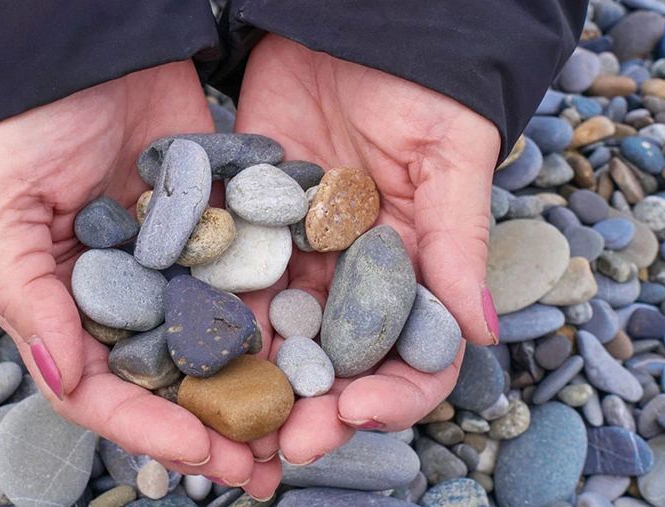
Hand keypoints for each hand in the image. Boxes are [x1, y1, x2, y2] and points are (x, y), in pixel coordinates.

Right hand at [0, 61, 280, 497]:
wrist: (87, 44)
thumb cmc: (26, 122)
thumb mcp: (5, 203)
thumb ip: (26, 292)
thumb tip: (65, 380)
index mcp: (65, 306)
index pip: (102, 389)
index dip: (151, 430)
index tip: (205, 456)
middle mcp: (123, 298)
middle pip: (169, 383)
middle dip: (214, 429)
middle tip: (264, 469)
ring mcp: (174, 268)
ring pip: (218, 344)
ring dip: (256, 390)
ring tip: (303, 426)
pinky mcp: (219, 230)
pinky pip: (250, 281)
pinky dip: (279, 318)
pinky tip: (317, 351)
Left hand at [235, 35, 499, 464]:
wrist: (354, 18)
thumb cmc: (424, 81)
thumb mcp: (450, 156)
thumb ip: (458, 241)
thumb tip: (482, 335)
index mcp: (409, 267)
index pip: (409, 354)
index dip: (388, 394)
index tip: (354, 413)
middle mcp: (348, 272)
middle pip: (331, 361)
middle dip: (308, 407)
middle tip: (276, 444)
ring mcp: (292, 250)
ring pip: (272, 330)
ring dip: (249, 380)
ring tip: (221, 419)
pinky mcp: (242, 218)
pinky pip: (220, 272)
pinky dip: (206, 311)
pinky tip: (182, 347)